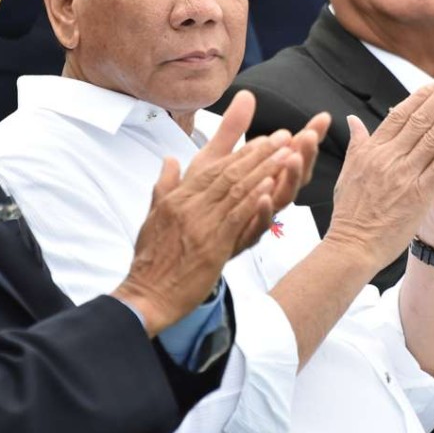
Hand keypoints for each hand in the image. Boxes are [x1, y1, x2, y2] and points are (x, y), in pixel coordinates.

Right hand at [113, 93, 296, 335]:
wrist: (147, 295)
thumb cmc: (150, 260)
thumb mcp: (152, 216)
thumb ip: (164, 185)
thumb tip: (170, 159)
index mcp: (177, 198)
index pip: (213, 168)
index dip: (241, 152)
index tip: (263, 140)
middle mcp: (189, 205)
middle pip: (229, 173)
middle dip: (259, 153)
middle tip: (283, 138)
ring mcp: (201, 224)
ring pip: (236, 190)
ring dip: (264, 170)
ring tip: (286, 155)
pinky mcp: (212, 245)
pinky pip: (236, 217)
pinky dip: (254, 200)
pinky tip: (271, 186)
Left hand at [191, 91, 330, 245]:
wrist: (180, 241)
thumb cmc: (201, 200)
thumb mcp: (215, 157)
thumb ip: (232, 129)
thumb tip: (247, 94)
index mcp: (263, 177)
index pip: (292, 153)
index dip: (309, 137)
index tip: (322, 118)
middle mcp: (266, 196)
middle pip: (295, 175)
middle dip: (305, 155)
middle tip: (309, 136)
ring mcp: (257, 217)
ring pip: (282, 198)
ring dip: (289, 178)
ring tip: (292, 158)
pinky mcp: (243, 237)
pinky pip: (259, 226)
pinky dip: (263, 211)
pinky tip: (264, 195)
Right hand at [324, 63, 433, 269]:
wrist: (352, 246)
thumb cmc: (350, 212)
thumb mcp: (347, 172)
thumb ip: (356, 143)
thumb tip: (352, 119)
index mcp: (371, 151)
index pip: (399, 114)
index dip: (420, 96)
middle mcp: (388, 158)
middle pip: (419, 118)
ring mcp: (404, 175)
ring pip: (432, 137)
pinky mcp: (418, 194)